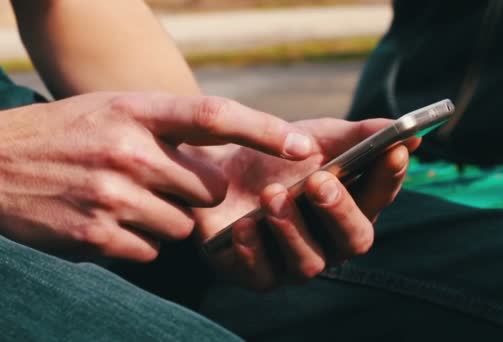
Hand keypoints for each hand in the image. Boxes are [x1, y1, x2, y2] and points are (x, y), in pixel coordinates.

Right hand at [0, 92, 312, 261]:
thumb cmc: (66, 134)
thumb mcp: (115, 110)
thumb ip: (169, 127)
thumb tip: (226, 149)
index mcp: (137, 111)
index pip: (215, 116)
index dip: (266, 129)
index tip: (303, 145)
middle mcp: (129, 151)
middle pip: (212, 189)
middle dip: (200, 193)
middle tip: (164, 181)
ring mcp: (113, 196)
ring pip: (184, 226)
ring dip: (166, 218)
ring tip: (124, 199)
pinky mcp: (97, 236)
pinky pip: (153, 249)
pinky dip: (139, 240)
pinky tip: (106, 220)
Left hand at [189, 118, 420, 289]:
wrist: (216, 167)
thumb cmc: (275, 155)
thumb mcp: (315, 137)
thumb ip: (358, 137)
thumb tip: (410, 136)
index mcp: (350, 207)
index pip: (380, 197)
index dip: (388, 177)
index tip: (392, 150)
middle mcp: (329, 241)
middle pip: (353, 240)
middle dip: (339, 211)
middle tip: (320, 181)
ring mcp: (293, 261)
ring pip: (309, 263)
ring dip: (292, 228)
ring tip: (272, 194)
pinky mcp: (255, 274)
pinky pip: (261, 276)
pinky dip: (254, 251)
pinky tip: (244, 225)